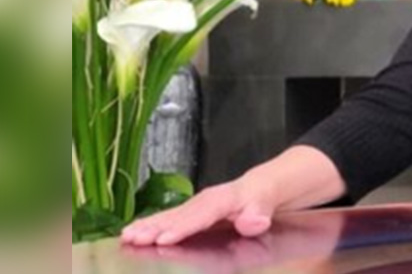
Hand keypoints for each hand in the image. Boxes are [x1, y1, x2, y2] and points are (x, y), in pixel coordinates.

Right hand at [120, 177, 276, 246]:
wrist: (269, 182)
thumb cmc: (268, 193)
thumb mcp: (273, 198)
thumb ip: (261, 210)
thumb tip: (252, 221)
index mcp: (226, 198)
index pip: (202, 215)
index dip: (183, 227)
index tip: (163, 239)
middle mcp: (208, 199)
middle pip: (180, 214)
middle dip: (155, 226)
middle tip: (132, 238)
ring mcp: (199, 204)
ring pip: (171, 215)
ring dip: (148, 226)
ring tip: (126, 236)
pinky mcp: (194, 210)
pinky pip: (171, 217)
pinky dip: (152, 224)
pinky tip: (134, 232)